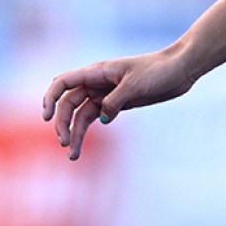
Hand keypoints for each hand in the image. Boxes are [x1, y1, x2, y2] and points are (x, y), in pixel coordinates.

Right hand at [42, 48, 196, 159]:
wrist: (181, 69)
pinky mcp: (118, 103)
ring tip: (73, 156)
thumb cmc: (159, 70)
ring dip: (75, 133)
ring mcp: (107, 93)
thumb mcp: (135, 85)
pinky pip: (97, 117)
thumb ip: (115, 101)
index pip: (63, 82)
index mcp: (97, 72)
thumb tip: (102, 119)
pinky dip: (90, 130)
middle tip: (65, 144)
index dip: (49, 98)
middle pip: (69, 103)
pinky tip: (85, 146)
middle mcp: (97, 82)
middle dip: (63, 123)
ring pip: (81, 114)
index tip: (45, 117)